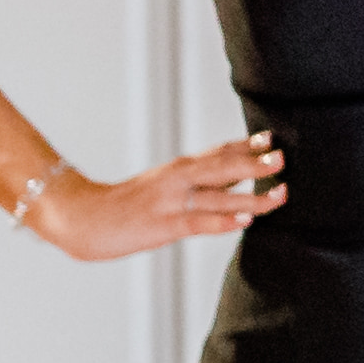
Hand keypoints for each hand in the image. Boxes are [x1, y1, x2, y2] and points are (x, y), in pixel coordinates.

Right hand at [29, 138, 281, 261]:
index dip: (246, 146)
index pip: (217, 153)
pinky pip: (198, 222)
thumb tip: (238, 187)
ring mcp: (170, 202)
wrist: (82, 217)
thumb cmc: (126, 206)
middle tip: (281, 156)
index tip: (270, 137)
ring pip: (217, 197)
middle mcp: (177, 180)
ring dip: (251, 195)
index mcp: (178, 169)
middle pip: (222, 168)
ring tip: (278, 193)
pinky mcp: (163, 225)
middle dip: (254, 163)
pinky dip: (223, 221)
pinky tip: (244, 221)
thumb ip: (199, 187)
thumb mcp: (163, 189)